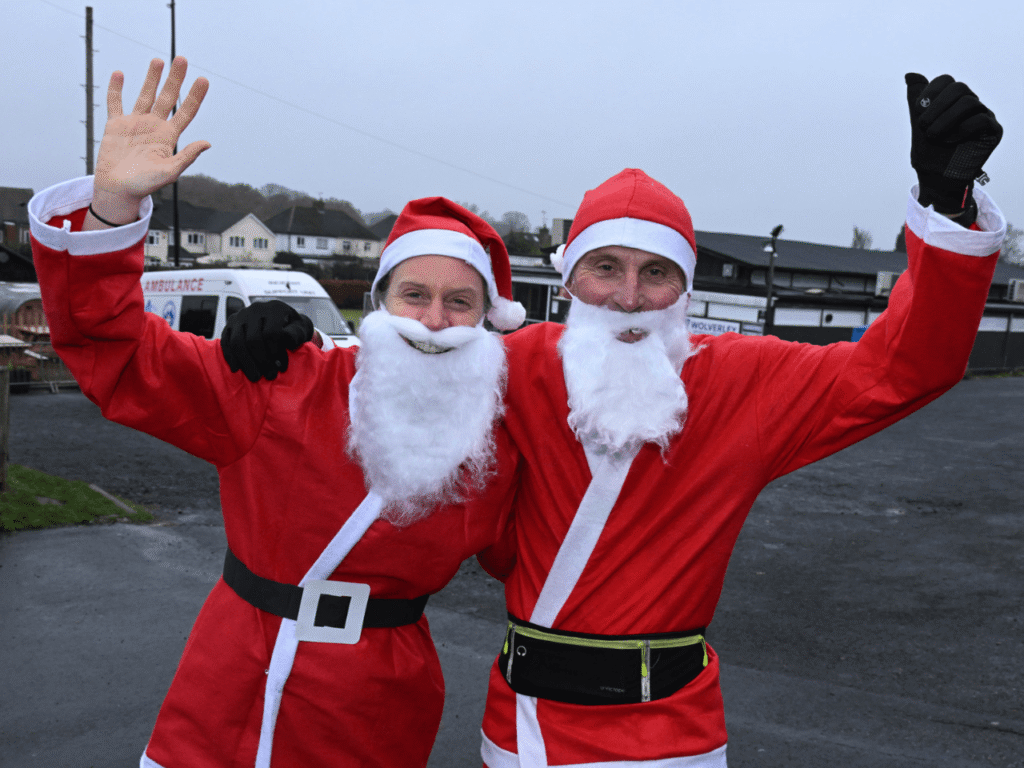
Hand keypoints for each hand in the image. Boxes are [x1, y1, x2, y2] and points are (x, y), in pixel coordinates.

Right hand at [86, 57, 210, 228]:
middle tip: (181, 59)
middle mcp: (154, 126)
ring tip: (158, 61)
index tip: (203, 80)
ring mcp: (135, 123)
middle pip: (168, 97)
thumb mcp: (170, 172)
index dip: (195, 96)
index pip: (186, 112)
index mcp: (169, 137)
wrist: (118, 190)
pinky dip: (116, 89)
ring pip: (145, 95)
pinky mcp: (116, 125)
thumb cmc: (144, 185)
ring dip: (151, 78)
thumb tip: (207, 143)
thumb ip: (187, 156)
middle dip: (175, 79)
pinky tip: (119, 74)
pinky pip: (115, 103)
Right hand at [220, 301, 313, 382]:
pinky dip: (230, 356)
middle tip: (269, 376)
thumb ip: (297, 333)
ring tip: (255, 377)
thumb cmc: (294, 328)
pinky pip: (226, 341)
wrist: (283, 321)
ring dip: (246, 362)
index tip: (281, 368)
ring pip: (238, 342)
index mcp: (275, 308)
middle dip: (262, 361)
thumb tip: (287, 339)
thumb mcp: (302, 328)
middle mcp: (256, 308)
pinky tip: (237, 369)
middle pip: (253, 339)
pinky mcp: (230, 324)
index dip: (276, 353)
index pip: (271, 333)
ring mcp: (241, 315)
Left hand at [905, 73, 1001, 221]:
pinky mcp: (993, 131)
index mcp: (952, 101)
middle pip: (959, 88)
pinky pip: (981, 119)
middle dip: (937, 106)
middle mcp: (970, 105)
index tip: (918, 109)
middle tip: (923, 126)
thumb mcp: (918, 124)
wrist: (935, 179)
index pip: (946, 81)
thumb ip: (916, 100)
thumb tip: (910, 75)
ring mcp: (984, 116)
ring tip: (934, 136)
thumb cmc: (928, 153)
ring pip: (970, 102)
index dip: (931, 91)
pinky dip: (960, 129)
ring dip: (946, 120)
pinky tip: (949, 141)